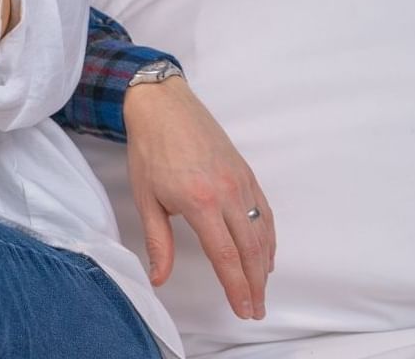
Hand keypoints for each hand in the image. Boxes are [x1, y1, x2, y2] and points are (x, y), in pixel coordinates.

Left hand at [123, 78, 274, 319]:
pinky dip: (269, 237)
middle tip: (255, 309)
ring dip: (265, 265)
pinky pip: (264, 212)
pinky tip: (266, 254)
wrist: (163, 105)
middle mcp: (227, 194)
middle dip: (255, 284)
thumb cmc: (149, 149)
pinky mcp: (246, 173)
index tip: (243, 309)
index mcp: (200, 203)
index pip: (226, 257)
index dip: (236, 287)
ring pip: (261, 233)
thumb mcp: (146, 198)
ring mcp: (240, 182)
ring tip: (262, 289)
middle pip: (250, 250)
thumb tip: (158, 278)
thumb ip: (157, 242)